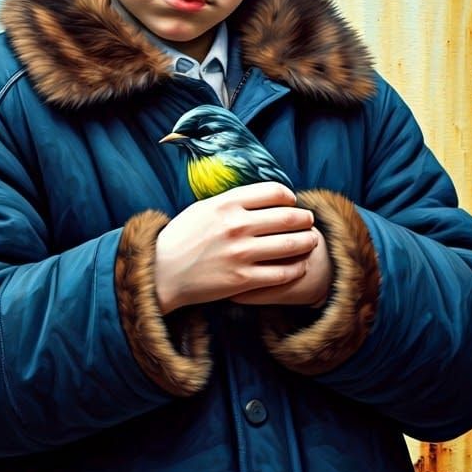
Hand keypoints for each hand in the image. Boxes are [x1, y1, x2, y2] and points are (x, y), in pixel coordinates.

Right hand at [154, 182, 317, 313]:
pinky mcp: (242, 279)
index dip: (290, 197)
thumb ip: (233, 200)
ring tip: (310, 240)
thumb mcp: (204, 208)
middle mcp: (236, 226)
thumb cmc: (182, 237)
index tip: (292, 202)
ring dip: (307, 241)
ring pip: (291, 244)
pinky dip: (297, 267)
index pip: (274, 192)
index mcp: (227, 203)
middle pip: (288, 217)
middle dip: (304, 219)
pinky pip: (282, 273)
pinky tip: (299, 265)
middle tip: (308, 221)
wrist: (162, 271)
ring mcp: (240, 253)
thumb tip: (265, 196)